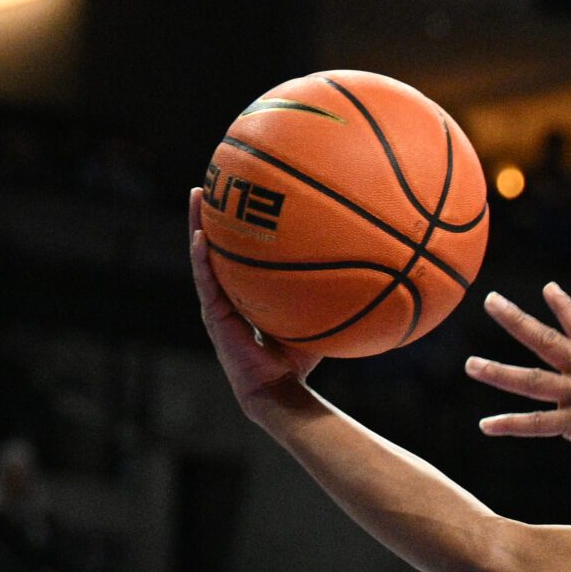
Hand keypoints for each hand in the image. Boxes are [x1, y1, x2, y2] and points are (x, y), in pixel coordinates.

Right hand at [189, 190, 317, 409]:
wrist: (279, 390)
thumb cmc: (302, 358)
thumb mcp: (320, 318)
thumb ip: (335, 294)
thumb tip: (374, 268)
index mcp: (250, 291)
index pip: (243, 251)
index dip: (240, 224)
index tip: (244, 192)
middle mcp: (231, 293)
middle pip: (220, 245)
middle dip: (216, 213)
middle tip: (214, 180)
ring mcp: (218, 304)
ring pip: (204, 257)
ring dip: (198, 226)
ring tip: (196, 195)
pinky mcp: (214, 317)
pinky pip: (206, 283)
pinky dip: (201, 259)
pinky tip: (200, 237)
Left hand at [468, 284, 570, 488]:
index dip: (565, 306)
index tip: (548, 287)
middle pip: (546, 340)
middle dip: (516, 319)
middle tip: (490, 300)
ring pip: (531, 380)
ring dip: (498, 371)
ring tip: (471, 365)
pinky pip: (537, 423)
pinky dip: (510, 425)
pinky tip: (486, 425)